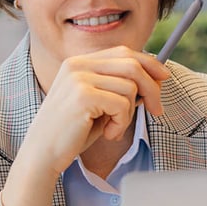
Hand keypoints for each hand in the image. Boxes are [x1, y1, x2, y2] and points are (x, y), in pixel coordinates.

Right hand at [24, 46, 168, 176]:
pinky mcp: (83, 95)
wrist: (43, 153)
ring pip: (130, 87)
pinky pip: (122, 104)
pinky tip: (107, 133)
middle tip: (157, 110)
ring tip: (114, 128)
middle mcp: (78, 64)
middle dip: (152, 88)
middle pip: (132, 64)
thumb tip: (153, 80)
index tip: (164, 78)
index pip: (123, 52)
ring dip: (129, 113)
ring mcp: (79, 78)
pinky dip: (122, 123)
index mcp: (79, 62)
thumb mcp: (98, 104)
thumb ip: (118, 88)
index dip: (148, 63)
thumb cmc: (72, 132)